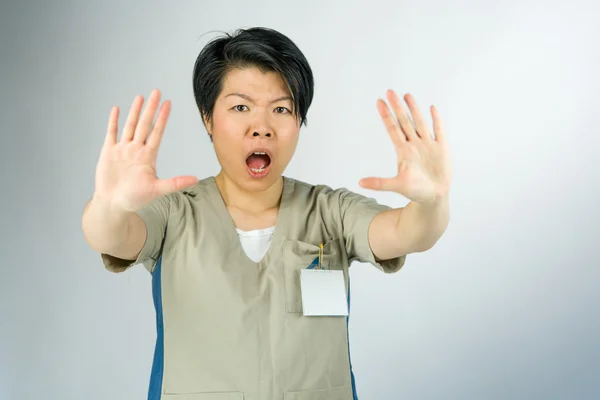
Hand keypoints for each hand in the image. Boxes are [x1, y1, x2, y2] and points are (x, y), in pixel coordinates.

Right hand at [94, 89, 197, 211]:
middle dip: (151, 108)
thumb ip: (175, 183)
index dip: (162, 118)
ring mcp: (122, 149)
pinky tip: (116, 109)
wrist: (114, 204)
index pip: (157, 132)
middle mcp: (136, 149)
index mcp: (148, 156)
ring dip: (135, 111)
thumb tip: (196, 179)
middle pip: (145, 124)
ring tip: (141, 96)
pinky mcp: (108, 152)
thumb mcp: (157, 190)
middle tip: (157, 91)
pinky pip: (111, 133)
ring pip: (130, 125)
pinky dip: (113, 121)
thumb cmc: (135, 199)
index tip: (168, 104)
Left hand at [359, 90, 450, 204]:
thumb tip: (359, 182)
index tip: (379, 102)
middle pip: (404, 121)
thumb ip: (379, 183)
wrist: (433, 197)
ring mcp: (427, 145)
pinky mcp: (441, 148)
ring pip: (419, 122)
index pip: (393, 129)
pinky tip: (432, 108)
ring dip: (414, 109)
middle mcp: (414, 145)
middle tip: (390, 91)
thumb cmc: (415, 192)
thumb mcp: (397, 186)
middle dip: (397, 107)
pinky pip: (438, 131)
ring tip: (407, 95)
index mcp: (403, 151)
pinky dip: (436, 120)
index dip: (386, 116)